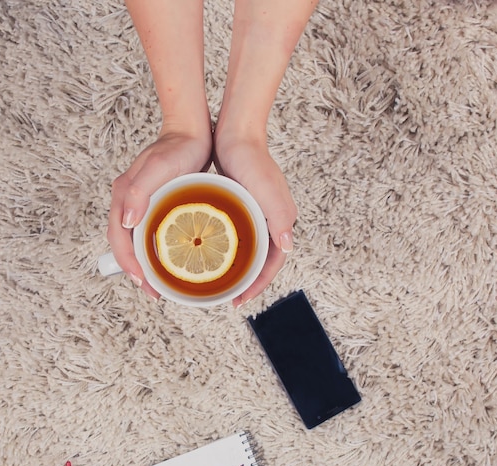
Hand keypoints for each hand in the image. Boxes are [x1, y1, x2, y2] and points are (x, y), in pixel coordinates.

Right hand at [107, 129, 211, 298]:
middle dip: (136, 271)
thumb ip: (138, 192)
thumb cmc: (177, 148)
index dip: (128, 264)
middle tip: (154, 292)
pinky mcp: (155, 203)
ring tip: (160, 283)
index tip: (144, 283)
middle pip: (125, 244)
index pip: (119, 239)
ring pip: (136, 241)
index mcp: (123, 196)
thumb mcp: (158, 168)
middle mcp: (128, 202)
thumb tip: (127, 223)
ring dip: (144, 264)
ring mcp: (141, 203)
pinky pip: (149, 232)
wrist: (192, 131)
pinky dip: (155, 250)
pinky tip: (169, 260)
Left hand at [212, 132, 296, 306]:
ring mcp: (258, 216)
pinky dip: (228, 251)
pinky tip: (210, 257)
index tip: (239, 300)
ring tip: (220, 283)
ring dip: (238, 269)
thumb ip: (280, 219)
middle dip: (248, 283)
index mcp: (281, 222)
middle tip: (228, 298)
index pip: (272, 265)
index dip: (257, 285)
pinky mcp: (243, 208)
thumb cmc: (252, 161)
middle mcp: (272, 222)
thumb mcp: (267, 192)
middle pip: (262, 262)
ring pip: (249, 251)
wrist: (236, 134)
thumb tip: (287, 247)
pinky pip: (239, 237)